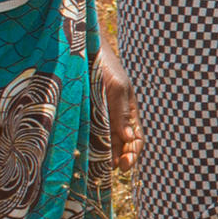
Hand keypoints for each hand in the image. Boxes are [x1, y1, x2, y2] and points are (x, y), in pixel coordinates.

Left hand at [93, 56, 138, 174]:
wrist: (81, 50)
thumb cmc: (105, 66)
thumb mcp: (117, 87)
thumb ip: (122, 112)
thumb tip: (129, 137)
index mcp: (129, 113)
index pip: (136, 139)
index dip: (132, 154)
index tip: (123, 165)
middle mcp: (115, 119)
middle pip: (121, 146)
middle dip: (118, 159)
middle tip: (110, 168)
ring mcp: (99, 119)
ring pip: (104, 144)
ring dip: (102, 157)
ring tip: (96, 167)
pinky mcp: (83, 118)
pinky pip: (88, 136)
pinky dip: (87, 147)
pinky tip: (82, 155)